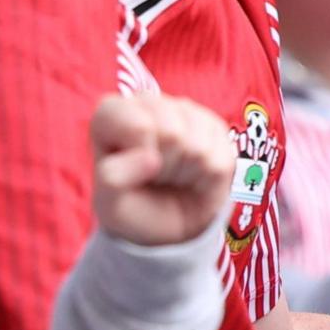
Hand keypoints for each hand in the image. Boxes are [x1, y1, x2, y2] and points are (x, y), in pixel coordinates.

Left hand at [87, 93, 239, 248]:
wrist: (161, 226)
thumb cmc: (130, 204)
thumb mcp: (108, 201)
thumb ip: (112, 178)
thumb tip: (151, 159)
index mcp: (114, 113)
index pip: (139, 126)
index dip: (139, 158)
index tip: (132, 171)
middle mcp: (150, 103)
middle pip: (173, 134)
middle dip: (164, 167)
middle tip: (154, 176)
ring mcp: (186, 112)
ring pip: (198, 147)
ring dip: (185, 173)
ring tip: (171, 176)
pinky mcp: (216, 128)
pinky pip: (221, 160)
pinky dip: (207, 180)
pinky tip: (192, 176)